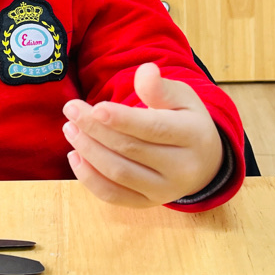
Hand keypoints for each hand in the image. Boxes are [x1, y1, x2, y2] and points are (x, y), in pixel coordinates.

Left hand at [62, 62, 223, 207]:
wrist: (204, 162)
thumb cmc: (186, 121)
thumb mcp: (183, 98)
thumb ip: (161, 87)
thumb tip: (145, 71)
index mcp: (194, 136)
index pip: (154, 128)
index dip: (123, 119)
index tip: (95, 108)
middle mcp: (182, 168)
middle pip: (131, 149)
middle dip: (95, 129)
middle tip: (71, 109)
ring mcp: (165, 190)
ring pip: (119, 174)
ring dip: (88, 151)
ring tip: (70, 129)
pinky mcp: (148, 203)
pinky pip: (114, 196)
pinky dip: (90, 178)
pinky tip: (75, 156)